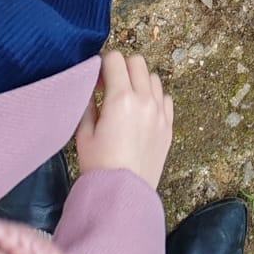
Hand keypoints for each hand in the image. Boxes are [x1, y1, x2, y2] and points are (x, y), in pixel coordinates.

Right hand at [76, 51, 173, 188]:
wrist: (122, 194)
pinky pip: (165, 97)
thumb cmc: (99, 166)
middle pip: (137, 62)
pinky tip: (143, 110)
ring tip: (127, 99)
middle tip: (111, 85)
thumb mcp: (84, 135)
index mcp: (121, 99)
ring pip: (153, 77)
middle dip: (122, 67)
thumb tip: (92, 89)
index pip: (115, 59)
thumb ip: (88, 105)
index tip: (97, 78)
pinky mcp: (168, 124)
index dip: (103, 64)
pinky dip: (154, 97)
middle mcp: (144, 99)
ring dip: (139, 80)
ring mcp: (160, 111)